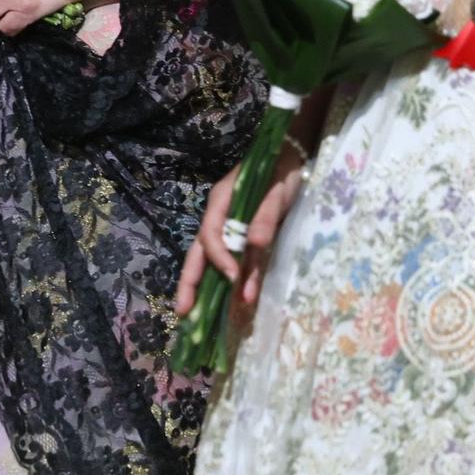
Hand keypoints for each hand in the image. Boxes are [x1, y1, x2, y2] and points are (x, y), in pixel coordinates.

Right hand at [176, 147, 305, 317]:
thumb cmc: (281, 170)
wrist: (291, 158)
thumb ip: (266, 215)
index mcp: (221, 201)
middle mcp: (220, 217)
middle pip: (200, 252)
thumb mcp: (277, 190)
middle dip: (190, 281)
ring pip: (214, 261)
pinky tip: (241, 300)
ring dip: (209, 287)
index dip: (218, 257)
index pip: (210, 234)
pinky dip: (238, 280)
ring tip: (199, 316)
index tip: (232, 276)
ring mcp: (231, 229)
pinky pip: (238, 261)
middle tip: (183, 311)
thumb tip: (254, 244)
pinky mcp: (246, 237)